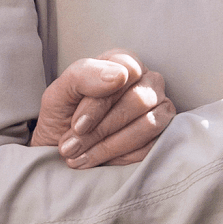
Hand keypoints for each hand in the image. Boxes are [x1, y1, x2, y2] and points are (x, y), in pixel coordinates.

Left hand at [29, 48, 175, 167]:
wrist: (63, 149)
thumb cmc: (63, 116)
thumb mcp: (59, 93)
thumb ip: (84, 75)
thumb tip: (120, 75)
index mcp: (121, 62)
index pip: (125, 73)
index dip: (99, 103)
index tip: (77, 125)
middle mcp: (146, 81)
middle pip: (138, 100)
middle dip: (101, 129)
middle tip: (72, 146)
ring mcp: (159, 108)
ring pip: (148, 125)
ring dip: (109, 146)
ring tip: (80, 155)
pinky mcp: (162, 135)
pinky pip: (150, 147)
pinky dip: (120, 158)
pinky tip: (97, 161)